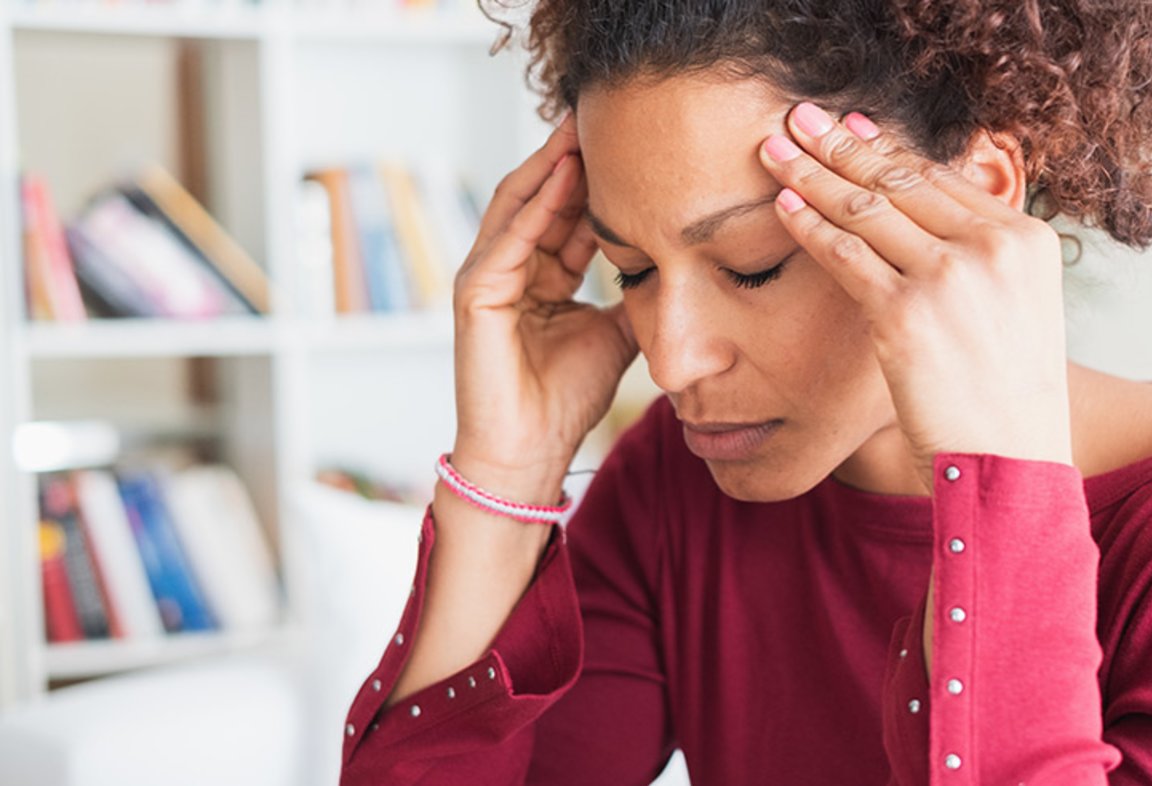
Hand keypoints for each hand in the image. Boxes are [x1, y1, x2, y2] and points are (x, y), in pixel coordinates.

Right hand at [450, 111, 638, 500]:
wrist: (531, 452)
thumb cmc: (566, 399)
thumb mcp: (617, 332)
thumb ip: (634, 295)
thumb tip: (673, 264)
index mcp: (541, 277)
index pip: (567, 213)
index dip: (598, 180)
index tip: (633, 146)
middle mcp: (510, 269)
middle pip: (540, 197)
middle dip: (570, 156)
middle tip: (605, 115)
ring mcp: (487, 279)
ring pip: (520, 206)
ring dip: (550, 166)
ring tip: (581, 129)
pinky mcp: (475, 295)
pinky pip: (509, 239)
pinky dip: (535, 206)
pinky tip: (562, 174)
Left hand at [756, 102, 1073, 484]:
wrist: (1010, 464)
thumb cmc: (1007, 399)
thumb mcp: (1018, 313)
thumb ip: (984, 262)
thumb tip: (933, 226)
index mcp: (1027, 240)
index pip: (941, 177)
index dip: (887, 148)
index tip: (850, 127)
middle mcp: (992, 246)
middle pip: (900, 180)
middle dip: (840, 145)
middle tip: (799, 119)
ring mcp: (949, 276)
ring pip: (865, 208)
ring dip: (812, 173)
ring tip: (775, 150)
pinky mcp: (906, 312)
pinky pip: (844, 253)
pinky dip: (808, 226)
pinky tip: (782, 206)